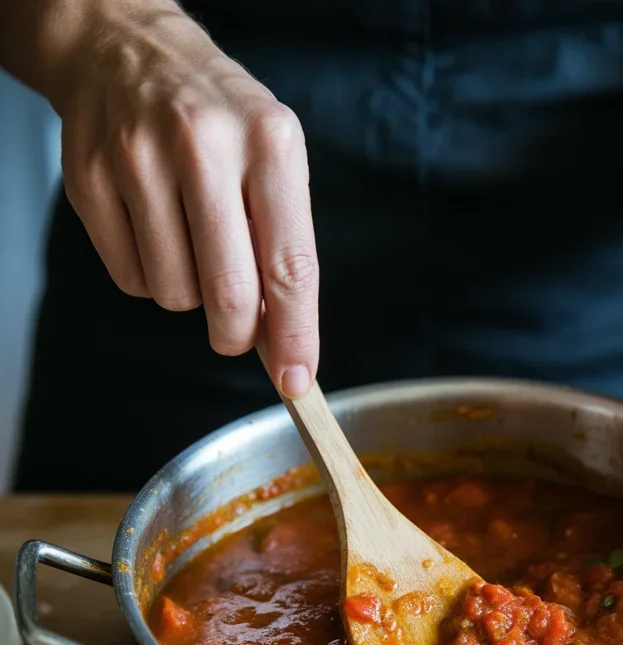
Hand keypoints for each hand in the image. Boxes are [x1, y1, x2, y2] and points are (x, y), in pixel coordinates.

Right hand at [57, 2, 316, 396]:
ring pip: (175, 294)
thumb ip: (284, 246)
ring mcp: (138, 159)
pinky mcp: (89, 179)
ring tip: (191, 244)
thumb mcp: (274, 159)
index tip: (297, 380)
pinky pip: (130, 279)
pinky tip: (153, 230)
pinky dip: (148, 276)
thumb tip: (286, 343)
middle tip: (237, 332)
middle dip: (236, 334)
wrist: (126, 50)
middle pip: (229, 294)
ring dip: (190, 294)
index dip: (296, 335)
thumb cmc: (218, 120)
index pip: (290, 265)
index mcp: (270, 142)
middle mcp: (204, 145)